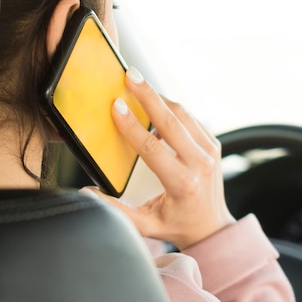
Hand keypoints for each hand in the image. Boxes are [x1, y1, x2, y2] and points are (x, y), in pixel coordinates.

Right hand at [90, 66, 234, 250]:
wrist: (212, 225)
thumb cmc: (177, 224)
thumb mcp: (146, 225)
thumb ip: (117, 211)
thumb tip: (88, 194)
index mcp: (183, 184)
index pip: (152, 149)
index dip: (132, 126)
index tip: (116, 106)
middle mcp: (200, 165)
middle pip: (171, 122)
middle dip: (148, 96)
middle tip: (129, 76)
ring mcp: (210, 152)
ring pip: (182, 114)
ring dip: (159, 97)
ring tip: (138, 83)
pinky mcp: (213, 144)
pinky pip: (190, 118)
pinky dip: (171, 108)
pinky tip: (154, 103)